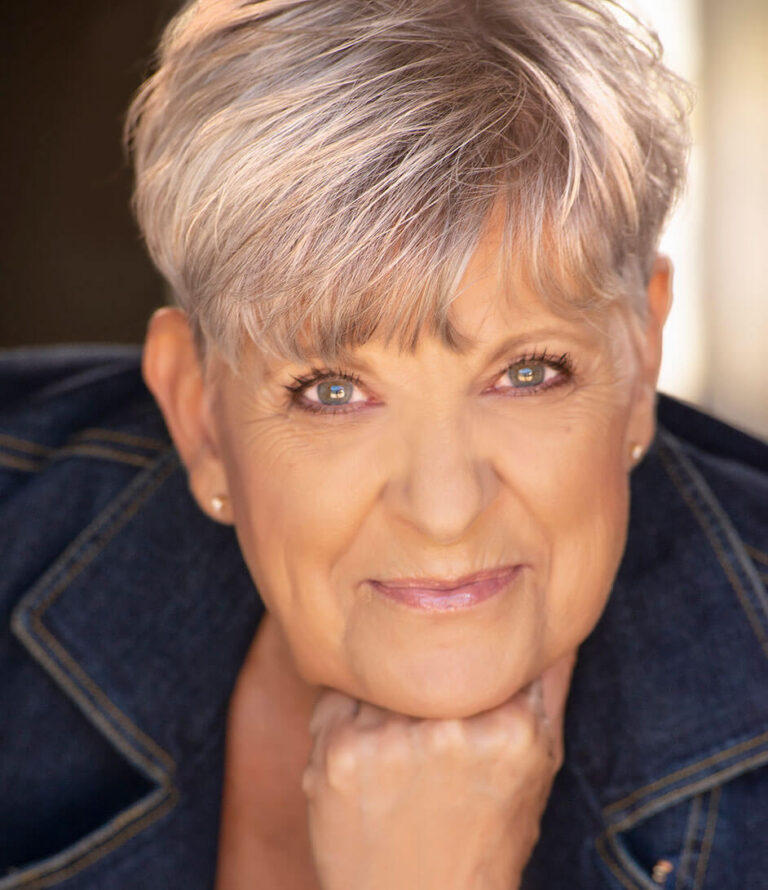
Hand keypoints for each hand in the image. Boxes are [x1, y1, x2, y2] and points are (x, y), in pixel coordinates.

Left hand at [302, 651, 575, 889]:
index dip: (470, 668)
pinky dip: (347, 715)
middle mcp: (450, 727)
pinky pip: (338, 694)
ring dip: (386, 699)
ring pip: (384, 674)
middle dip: (427, 683)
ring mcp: (391, 739)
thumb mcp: (537, 768)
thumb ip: (548, 688)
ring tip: (399, 755)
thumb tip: (555, 627)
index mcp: (511, 728)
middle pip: (431, 660)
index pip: (485, 652)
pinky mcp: (340, 752)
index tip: (465, 693)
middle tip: (429, 735)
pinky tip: (367, 759)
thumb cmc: (485, 839)